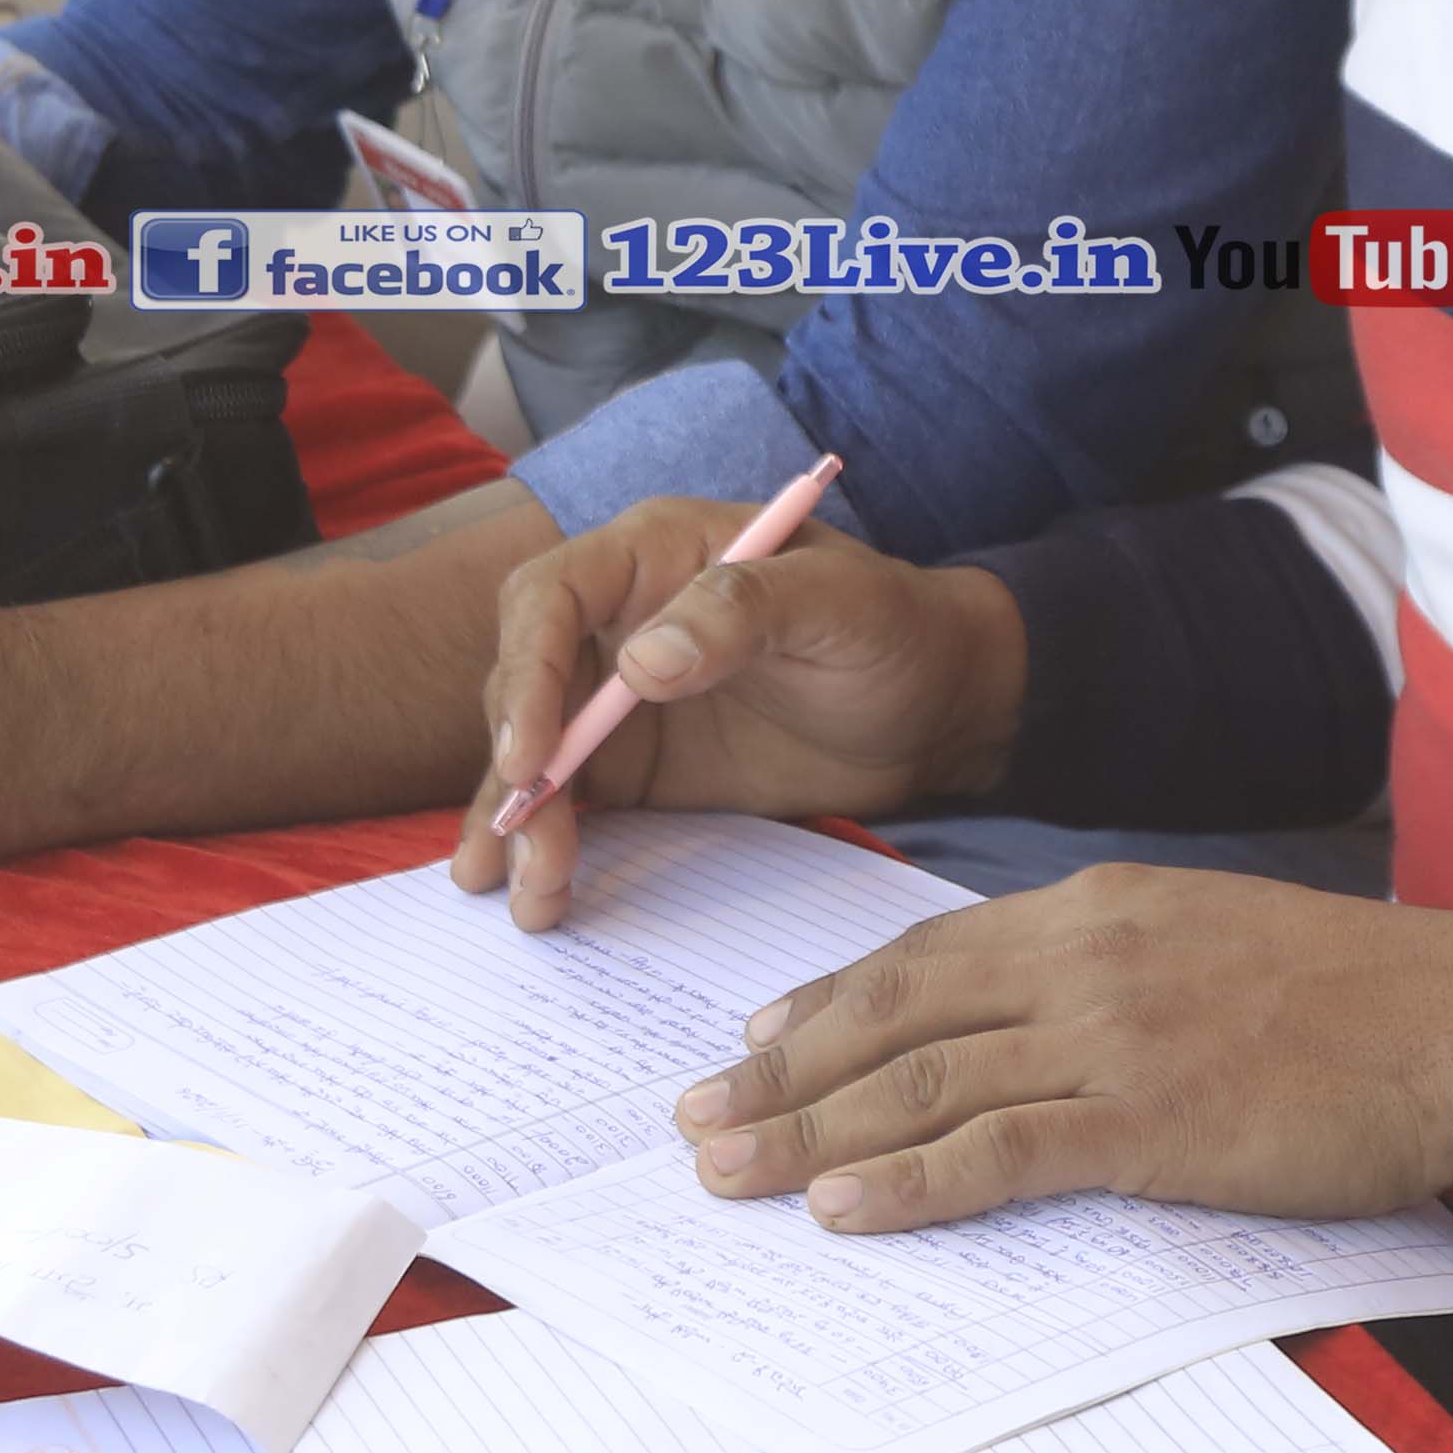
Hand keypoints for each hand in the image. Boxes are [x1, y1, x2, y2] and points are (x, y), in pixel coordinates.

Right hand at [451, 502, 1026, 927]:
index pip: (552, 598)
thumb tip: (641, 661)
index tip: (532, 755)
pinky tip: (534, 897)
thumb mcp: (839, 604)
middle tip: (525, 849)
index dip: (528, 672)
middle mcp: (618, 621)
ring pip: (533, 754)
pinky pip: (570, 804)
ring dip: (516, 822)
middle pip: (524, 684)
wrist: (937, 706)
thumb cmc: (894, 628)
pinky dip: (544, 846)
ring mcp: (619, 701)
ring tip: (527, 896)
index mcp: (655, 555)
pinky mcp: (636, 769)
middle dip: (514, 768)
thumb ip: (745, 610)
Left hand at [670, 869, 1452, 1233]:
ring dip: (805, 1129)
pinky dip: (905, 1182)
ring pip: (919, 1082)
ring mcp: (1109, 1035)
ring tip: (725, 1170)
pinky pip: (996, 1154)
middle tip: (693, 1115)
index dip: (830, 1000)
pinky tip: (838, 1208)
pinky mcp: (1145, 1120)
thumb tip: (1029, 1020)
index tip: (757, 1035)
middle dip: (779, 1067)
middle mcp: (1081, 957)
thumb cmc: (1347, 995)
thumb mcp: (1206, 939)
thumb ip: (1108, 967)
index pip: (926, 952)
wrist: (1452, 1020)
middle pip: (893, 1013)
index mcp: (1095, 907)